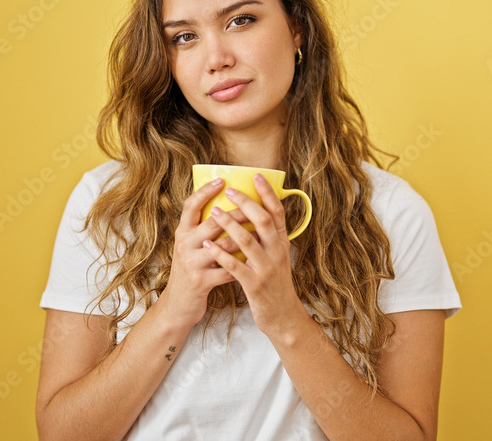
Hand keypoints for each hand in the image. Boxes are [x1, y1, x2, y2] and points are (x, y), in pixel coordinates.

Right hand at [161, 178, 249, 327]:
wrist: (177, 305)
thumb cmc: (191, 270)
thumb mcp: (190, 246)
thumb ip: (203, 229)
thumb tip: (224, 206)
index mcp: (182, 233)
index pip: (190, 205)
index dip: (205, 191)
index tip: (222, 180)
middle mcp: (184, 245)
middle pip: (213, 221)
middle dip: (238, 213)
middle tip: (255, 205)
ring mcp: (192, 263)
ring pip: (224, 245)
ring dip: (246, 237)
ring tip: (262, 231)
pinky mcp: (201, 281)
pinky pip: (228, 269)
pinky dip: (243, 264)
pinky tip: (255, 259)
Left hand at [203, 173, 306, 337]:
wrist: (283, 315)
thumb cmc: (275, 282)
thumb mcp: (277, 256)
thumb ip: (268, 237)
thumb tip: (254, 214)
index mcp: (282, 242)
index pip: (278, 212)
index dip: (268, 193)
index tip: (256, 176)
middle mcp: (277, 252)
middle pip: (263, 221)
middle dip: (246, 204)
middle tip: (230, 191)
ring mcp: (266, 268)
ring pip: (247, 241)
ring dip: (229, 225)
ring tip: (214, 213)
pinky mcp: (254, 284)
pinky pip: (235, 267)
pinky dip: (221, 255)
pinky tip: (208, 245)